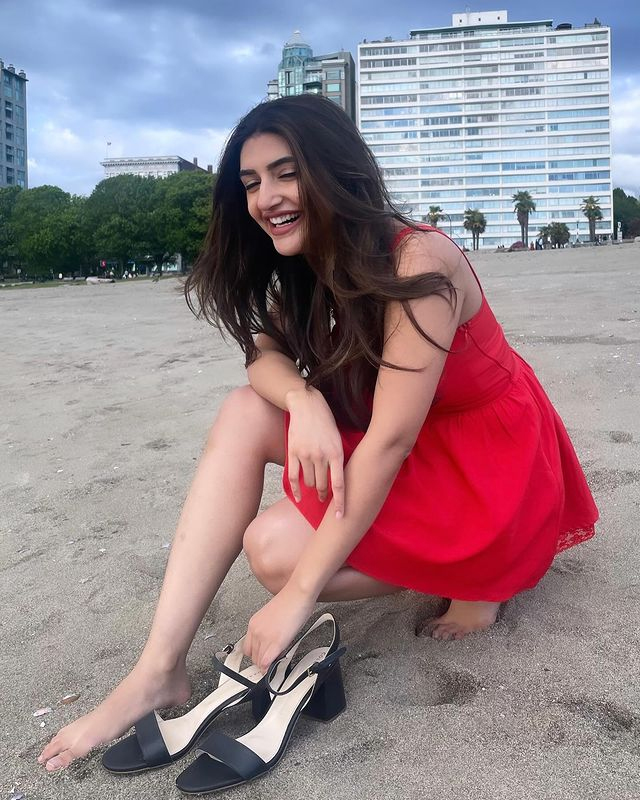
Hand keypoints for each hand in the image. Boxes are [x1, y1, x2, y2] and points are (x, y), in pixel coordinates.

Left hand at [243, 587, 315, 672]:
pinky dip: (269, 668)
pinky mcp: (275, 643)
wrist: (298, 594)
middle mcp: (255, 631)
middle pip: (252, 656)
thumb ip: (268, 631)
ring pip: (259, 661)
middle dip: (261, 660)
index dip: (256, 654)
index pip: (247, 647)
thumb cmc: (291, 601)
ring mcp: (264, 637)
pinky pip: (266, 662)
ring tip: (275, 662)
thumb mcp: (273, 617)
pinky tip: (274, 668)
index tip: (262, 657)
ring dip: (266, 665)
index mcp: (253, 624)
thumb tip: (271, 643)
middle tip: (271, 661)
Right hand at [286, 387, 344, 516]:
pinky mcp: (293, 452)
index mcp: (336, 453)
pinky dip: (297, 490)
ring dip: (313, 490)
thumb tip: (338, 478)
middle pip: (323, 486)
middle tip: (326, 501)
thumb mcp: (338, 438)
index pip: (339, 484)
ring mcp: (305, 455)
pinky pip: (294, 477)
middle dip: (325, 496)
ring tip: (316, 492)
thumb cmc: (325, 421)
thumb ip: (337, 458)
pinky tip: (300, 497)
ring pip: (310, 483)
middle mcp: (321, 456)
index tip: (341, 516)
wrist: (306, 404)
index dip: (340, 503)